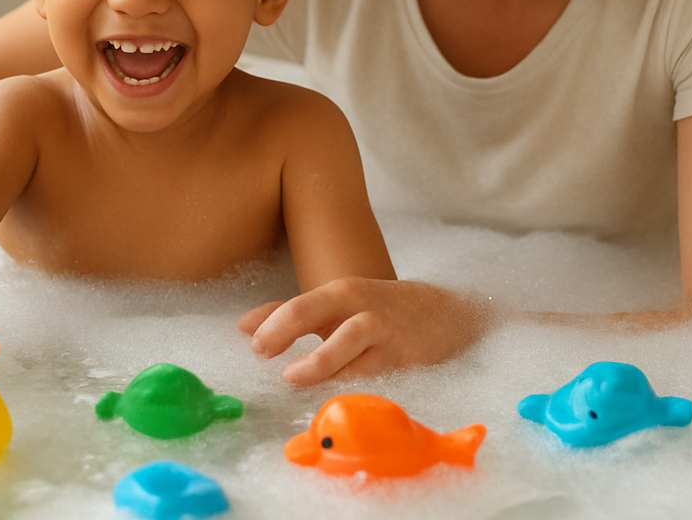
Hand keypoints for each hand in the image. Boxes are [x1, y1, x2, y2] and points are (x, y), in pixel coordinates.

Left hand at [237, 278, 490, 385]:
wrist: (449, 314)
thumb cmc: (381, 312)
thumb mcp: (339, 307)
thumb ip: (291, 315)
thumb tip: (242, 328)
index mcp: (341, 293)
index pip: (297, 303)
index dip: (269, 321)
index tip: (248, 341)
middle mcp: (359, 308)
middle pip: (316, 308)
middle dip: (286, 326)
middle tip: (262, 350)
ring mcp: (383, 334)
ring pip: (349, 342)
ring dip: (319, 360)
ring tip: (293, 377)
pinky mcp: (404, 360)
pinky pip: (375, 374)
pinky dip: (353, 384)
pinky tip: (335, 397)